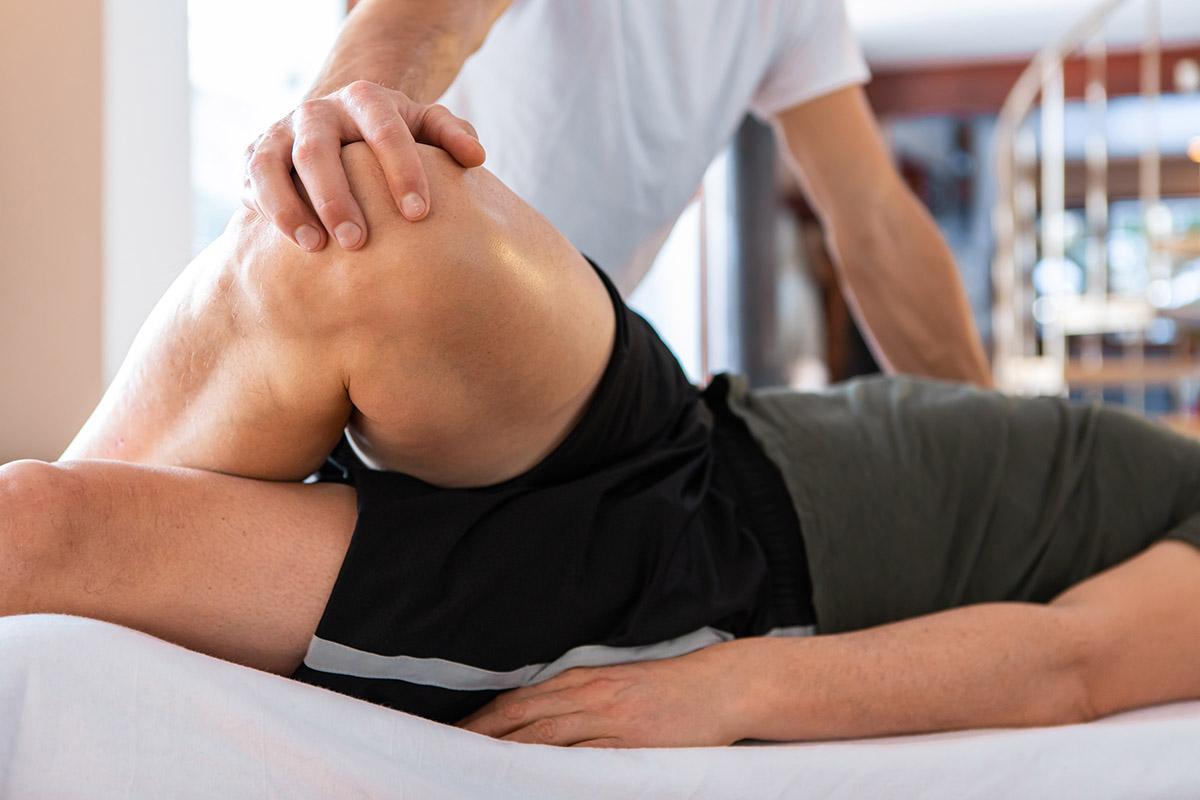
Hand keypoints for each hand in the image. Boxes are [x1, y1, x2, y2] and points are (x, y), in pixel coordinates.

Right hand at [243, 80, 486, 251]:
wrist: (343, 124)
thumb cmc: (393, 135)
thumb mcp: (425, 126)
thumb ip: (451, 134)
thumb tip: (476, 157)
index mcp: (364, 99)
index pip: (384, 129)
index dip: (402, 170)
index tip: (419, 215)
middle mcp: (317, 112)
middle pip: (318, 149)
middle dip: (337, 197)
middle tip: (358, 242)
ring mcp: (281, 132)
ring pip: (272, 164)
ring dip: (290, 206)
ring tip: (315, 246)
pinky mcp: (256, 156)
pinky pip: (251, 181)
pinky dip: (266, 210)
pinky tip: (291, 243)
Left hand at [456, 640, 756, 747]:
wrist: (719, 686)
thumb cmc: (668, 691)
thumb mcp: (616, 685)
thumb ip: (578, 702)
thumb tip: (537, 724)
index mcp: (581, 680)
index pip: (518, 701)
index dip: (482, 721)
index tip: (454, 738)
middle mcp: (588, 695)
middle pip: (521, 717)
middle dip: (481, 739)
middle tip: (447, 757)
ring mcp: (608, 718)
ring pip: (545, 736)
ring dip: (508, 755)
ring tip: (476, 773)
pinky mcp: (630, 741)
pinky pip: (586, 758)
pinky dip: (556, 769)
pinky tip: (535, 782)